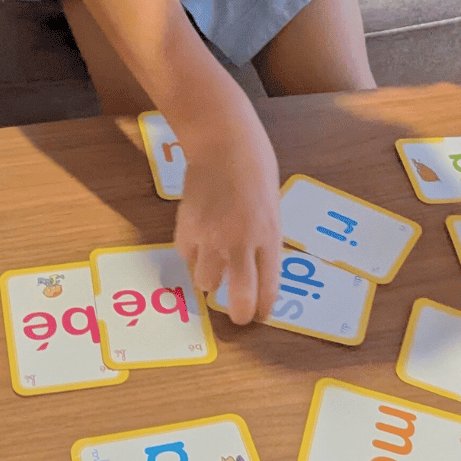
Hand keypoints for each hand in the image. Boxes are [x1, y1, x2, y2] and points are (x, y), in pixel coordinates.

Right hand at [173, 107, 281, 324]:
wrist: (222, 143)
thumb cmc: (256, 169)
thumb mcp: (273, 208)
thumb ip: (265, 240)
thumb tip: (257, 269)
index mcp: (269, 237)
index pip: (268, 288)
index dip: (264, 308)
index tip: (261, 316)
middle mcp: (240, 243)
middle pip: (238, 298)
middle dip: (238, 314)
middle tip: (238, 316)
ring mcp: (211, 237)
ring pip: (206, 282)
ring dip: (211, 279)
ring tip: (216, 266)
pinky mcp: (186, 228)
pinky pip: (187, 257)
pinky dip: (193, 256)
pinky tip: (200, 242)